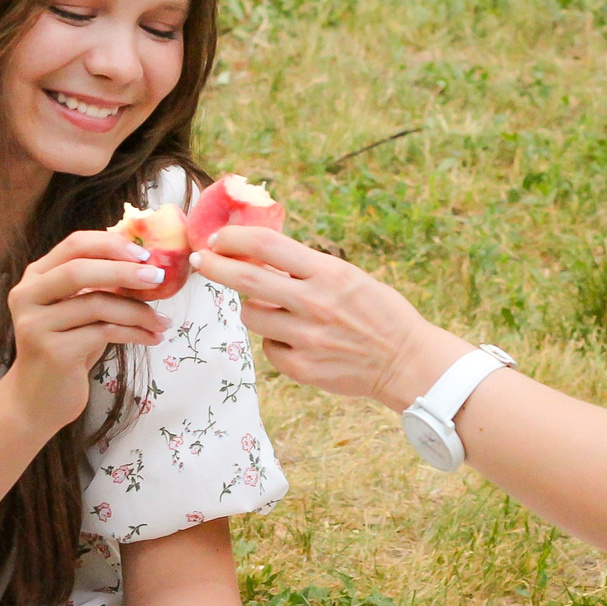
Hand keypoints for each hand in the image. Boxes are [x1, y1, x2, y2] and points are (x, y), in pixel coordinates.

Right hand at [3, 228, 172, 425]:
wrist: (36, 400)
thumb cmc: (65, 349)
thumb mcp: (77, 312)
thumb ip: (96, 286)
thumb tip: (146, 264)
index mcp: (35, 278)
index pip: (74, 244)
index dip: (111, 244)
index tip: (145, 254)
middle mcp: (27, 296)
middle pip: (79, 270)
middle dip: (125, 271)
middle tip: (158, 277)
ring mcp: (36, 324)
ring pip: (97, 304)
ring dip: (138, 311)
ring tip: (162, 321)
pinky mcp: (52, 351)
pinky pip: (103, 333)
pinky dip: (134, 332)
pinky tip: (151, 338)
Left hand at [190, 227, 466, 410]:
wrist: (405, 361)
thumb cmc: (377, 312)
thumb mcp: (348, 277)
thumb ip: (306, 267)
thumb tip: (258, 253)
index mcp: (328, 273)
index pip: (267, 246)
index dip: (234, 238)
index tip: (219, 237)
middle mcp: (314, 303)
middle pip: (246, 280)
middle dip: (215, 266)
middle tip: (201, 259)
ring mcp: (306, 338)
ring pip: (251, 316)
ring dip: (252, 307)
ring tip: (274, 308)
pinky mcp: (301, 368)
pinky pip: (269, 348)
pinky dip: (277, 341)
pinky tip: (300, 340)